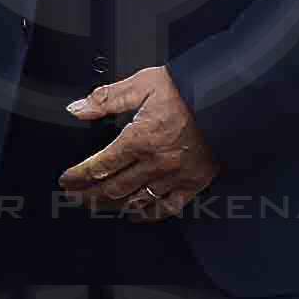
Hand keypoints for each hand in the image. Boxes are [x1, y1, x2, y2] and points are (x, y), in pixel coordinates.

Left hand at [56, 65, 217, 221]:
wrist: (232, 97)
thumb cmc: (189, 89)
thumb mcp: (143, 84)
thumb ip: (107, 98)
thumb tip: (77, 108)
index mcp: (140, 138)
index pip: (100, 166)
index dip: (78, 176)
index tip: (66, 180)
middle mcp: (156, 162)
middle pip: (113, 187)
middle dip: (88, 194)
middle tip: (74, 196)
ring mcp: (176, 175)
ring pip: (136, 200)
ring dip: (112, 205)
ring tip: (95, 205)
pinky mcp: (195, 181)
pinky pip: (168, 206)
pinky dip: (149, 213)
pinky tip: (136, 214)